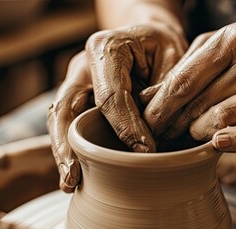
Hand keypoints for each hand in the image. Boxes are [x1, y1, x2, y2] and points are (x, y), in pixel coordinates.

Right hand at [48, 24, 186, 191]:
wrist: (152, 37)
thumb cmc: (165, 49)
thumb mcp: (174, 61)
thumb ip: (162, 94)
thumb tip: (152, 137)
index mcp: (106, 48)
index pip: (110, 95)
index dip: (125, 127)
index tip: (145, 151)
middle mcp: (84, 65)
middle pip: (67, 107)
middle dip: (69, 145)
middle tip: (74, 177)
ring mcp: (78, 82)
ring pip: (61, 118)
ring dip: (64, 151)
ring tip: (69, 183)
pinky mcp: (81, 99)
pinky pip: (71, 124)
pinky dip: (73, 148)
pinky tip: (77, 173)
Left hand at [143, 22, 235, 151]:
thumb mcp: (220, 45)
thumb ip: (187, 67)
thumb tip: (147, 97)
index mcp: (232, 40)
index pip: (185, 81)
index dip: (161, 106)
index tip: (147, 122)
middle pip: (200, 103)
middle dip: (174, 124)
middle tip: (162, 135)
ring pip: (222, 119)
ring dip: (198, 133)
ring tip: (188, 136)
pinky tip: (218, 144)